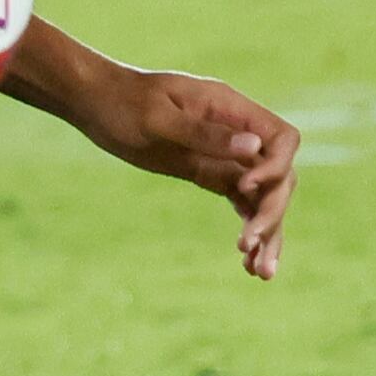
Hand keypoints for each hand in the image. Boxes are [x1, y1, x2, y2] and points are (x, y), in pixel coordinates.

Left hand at [81, 65, 296, 280]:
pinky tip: (248, 264)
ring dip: (268, 232)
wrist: (94, 102)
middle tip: (247, 246)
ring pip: (263, 196)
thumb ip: (204, 133)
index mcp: (231, 109)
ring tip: (261, 272)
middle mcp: (237, 133)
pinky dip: (249, 228)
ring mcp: (226, 155)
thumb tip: (253, 147)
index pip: (282, 139)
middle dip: (271, 212)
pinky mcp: (210, 173)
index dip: (275, 167)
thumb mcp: (158, 118)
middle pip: (278, 175)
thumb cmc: (122, 102)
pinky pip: (242, 203)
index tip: (247, 188)